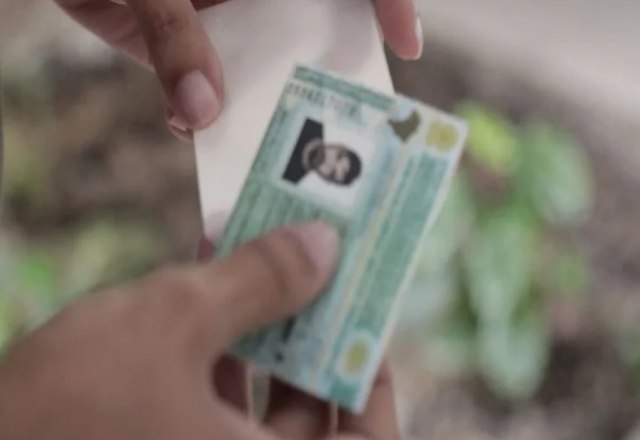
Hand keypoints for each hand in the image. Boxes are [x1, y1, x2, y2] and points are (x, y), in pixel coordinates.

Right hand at [0, 222, 400, 439]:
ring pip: (256, 429)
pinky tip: (193, 319)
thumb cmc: (63, 416)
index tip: (357, 321)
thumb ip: (260, 280)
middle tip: (303, 279)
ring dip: (257, 350)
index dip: (372, 382)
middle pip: (314, 431)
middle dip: (307, 347)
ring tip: (244, 277)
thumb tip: (324, 246)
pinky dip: (213, 378)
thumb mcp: (173, 322)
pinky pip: (209, 437)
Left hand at [54, 0, 423, 138]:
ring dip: (264, 110)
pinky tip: (193, 127)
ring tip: (270, 146)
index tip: (406, 44)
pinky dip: (206, 116)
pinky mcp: (190, 51)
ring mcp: (226, 25)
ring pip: (268, 72)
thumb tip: (202, 113)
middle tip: (341, 126)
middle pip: (318, 32)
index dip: (389, 0)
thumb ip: (174, 34)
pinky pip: (213, 90)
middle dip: (332, 78)